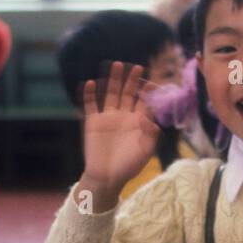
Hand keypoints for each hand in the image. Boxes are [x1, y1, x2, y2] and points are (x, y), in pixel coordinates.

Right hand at [79, 62, 160, 208]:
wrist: (107, 177)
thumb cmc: (128, 166)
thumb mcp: (145, 152)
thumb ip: (151, 135)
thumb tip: (150, 118)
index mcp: (137, 123)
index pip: (144, 102)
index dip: (148, 92)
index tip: (152, 82)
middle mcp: (123, 117)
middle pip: (128, 93)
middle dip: (133, 80)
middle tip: (138, 67)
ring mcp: (108, 118)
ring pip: (111, 94)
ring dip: (114, 80)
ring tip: (117, 65)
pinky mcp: (93, 122)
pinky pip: (90, 105)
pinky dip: (90, 94)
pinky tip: (91, 83)